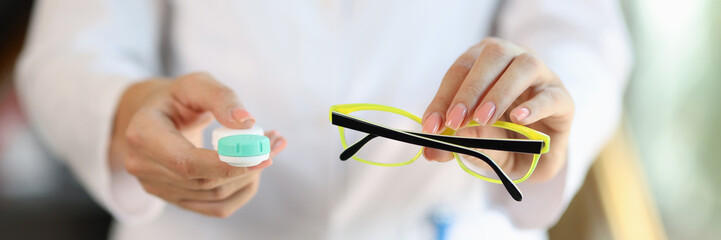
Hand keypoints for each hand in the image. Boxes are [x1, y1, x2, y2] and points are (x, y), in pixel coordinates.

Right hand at [109, 72, 286, 217]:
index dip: (227, 163)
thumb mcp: (196, 83)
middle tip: (275, 143)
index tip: (263, 153)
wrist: (155, 117)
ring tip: (267, 147)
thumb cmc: (177, 97)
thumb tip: (247, 122)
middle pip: (205, 181)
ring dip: (249, 175)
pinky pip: (216, 206)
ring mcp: (156, 186)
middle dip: (247, 165)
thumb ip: (221, 98)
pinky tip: (254, 167)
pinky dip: (242, 188)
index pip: (187, 162)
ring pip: (214, 195)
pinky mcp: (173, 198)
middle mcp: (142, 165)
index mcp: (143, 132)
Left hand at [422, 38, 572, 181]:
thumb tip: (436, 149)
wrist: (536, 159)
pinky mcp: (562, 99)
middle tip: (456, 121)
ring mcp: (542, 76)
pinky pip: (551, 95)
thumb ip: (458, 145)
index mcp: (484, 63)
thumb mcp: (475, 144)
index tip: (431, 126)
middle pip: (492, 55)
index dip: (443, 97)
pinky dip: (534, 106)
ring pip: (524, 65)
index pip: (460, 70)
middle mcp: (513, 60)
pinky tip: (518, 119)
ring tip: (483, 119)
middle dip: (470, 89)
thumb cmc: (501, 140)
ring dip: (500, 92)